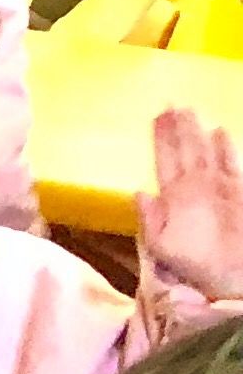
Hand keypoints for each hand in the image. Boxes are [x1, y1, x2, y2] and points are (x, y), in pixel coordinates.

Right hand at [144, 106, 242, 300]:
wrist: (238, 269)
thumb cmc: (196, 265)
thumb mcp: (161, 249)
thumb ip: (150, 219)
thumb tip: (140, 192)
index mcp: (174, 197)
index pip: (164, 160)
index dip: (160, 139)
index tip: (157, 117)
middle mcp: (197, 183)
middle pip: (186, 148)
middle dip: (178, 126)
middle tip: (173, 104)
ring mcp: (221, 182)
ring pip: (206, 148)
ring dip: (197, 130)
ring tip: (191, 111)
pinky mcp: (240, 187)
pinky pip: (232, 160)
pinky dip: (226, 145)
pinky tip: (221, 131)